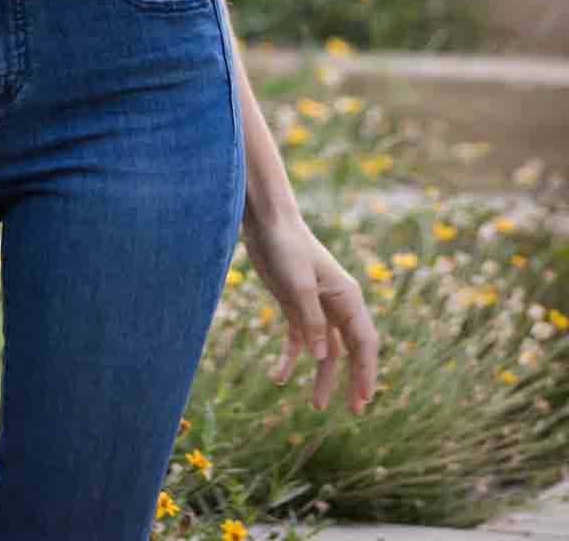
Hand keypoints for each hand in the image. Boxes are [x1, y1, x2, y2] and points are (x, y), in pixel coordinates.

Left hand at [240, 206, 378, 414]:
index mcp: (347, 298)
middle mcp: (336, 305)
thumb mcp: (298, 285)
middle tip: (354, 411)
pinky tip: (279, 377)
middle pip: (350, 349)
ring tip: (318, 405)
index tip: (365, 399)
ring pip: (325, 349)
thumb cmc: (287, 247)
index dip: (367, 372)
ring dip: (322, 375)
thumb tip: (320, 359)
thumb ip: (311, 322)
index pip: (364, 342)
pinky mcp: (294, 305)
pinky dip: (291, 358)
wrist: (267, 222)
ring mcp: (316, 306)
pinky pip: (299, 339)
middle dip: (352, 379)